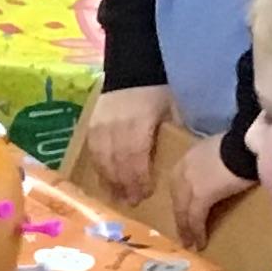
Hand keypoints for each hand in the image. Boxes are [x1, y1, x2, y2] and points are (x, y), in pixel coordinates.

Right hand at [77, 83, 172, 206]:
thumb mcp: (173, 108)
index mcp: (138, 123)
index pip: (135, 158)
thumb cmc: (158, 90)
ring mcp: (100, 127)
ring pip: (102, 160)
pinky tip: (104, 179)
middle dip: (124, 185)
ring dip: (109, 180)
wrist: (133, 68)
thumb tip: (180, 158)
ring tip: (116, 196)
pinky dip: (98, 167)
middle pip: (117, 163)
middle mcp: (116, 127)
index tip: (144, 194)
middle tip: (130, 203)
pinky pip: (92, 152)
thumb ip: (173, 132)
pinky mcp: (91, 126)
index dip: (138, 179)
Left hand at [169, 137, 251, 249]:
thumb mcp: (219, 152)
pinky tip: (200, 243)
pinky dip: (197, 232)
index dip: (181, 202)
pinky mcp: (200, 196)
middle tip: (183, 235)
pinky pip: (195, 218)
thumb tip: (218, 175)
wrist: (246, 143)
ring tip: (190, 244)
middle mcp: (182, 172)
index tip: (183, 214)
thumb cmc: (240, 145)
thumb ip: (211, 164)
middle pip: (177, 201)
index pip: (178, 186)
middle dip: (180, 219)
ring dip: (187, 230)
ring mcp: (189, 184)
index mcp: (186, 160)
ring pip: (183, 212)